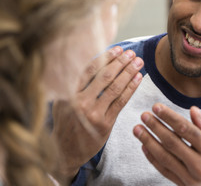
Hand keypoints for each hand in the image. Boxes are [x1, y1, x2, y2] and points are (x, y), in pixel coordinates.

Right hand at [52, 46, 143, 181]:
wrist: (66, 152)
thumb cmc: (67, 122)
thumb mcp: (62, 102)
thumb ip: (74, 84)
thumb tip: (95, 60)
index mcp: (68, 93)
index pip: (90, 69)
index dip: (106, 57)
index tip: (118, 49)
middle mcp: (79, 102)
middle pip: (105, 76)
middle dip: (121, 62)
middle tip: (132, 53)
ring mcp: (93, 114)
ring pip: (115, 88)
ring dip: (129, 73)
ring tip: (139, 63)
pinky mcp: (105, 124)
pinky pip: (121, 102)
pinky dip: (131, 88)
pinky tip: (138, 78)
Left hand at [133, 103, 200, 185]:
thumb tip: (193, 110)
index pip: (186, 130)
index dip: (170, 117)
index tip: (156, 107)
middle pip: (172, 143)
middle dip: (155, 127)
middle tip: (144, 115)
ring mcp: (193, 179)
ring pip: (165, 158)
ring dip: (149, 142)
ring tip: (138, 129)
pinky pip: (166, 172)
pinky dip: (154, 160)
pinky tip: (145, 147)